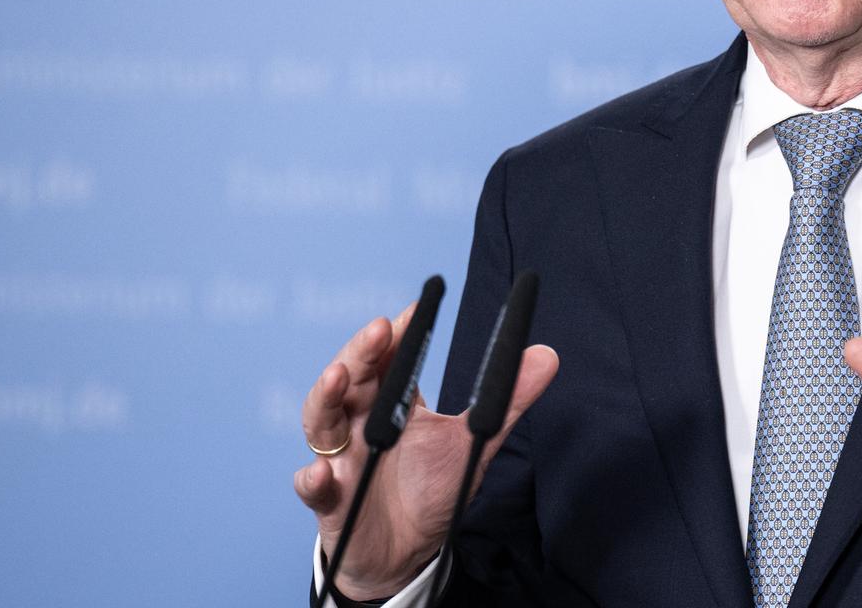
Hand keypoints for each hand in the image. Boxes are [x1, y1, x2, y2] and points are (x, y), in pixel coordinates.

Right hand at [293, 303, 559, 599]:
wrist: (407, 555)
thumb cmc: (431, 491)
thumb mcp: (472, 444)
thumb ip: (505, 402)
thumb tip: (549, 354)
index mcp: (393, 403)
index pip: (390, 357)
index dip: (399, 332)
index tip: (418, 306)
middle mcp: (359, 422)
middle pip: (352, 377)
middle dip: (362, 352)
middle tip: (380, 329)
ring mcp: (340, 459)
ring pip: (321, 421)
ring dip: (326, 397)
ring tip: (337, 377)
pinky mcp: (331, 501)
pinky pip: (314, 487)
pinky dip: (313, 479)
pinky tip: (322, 473)